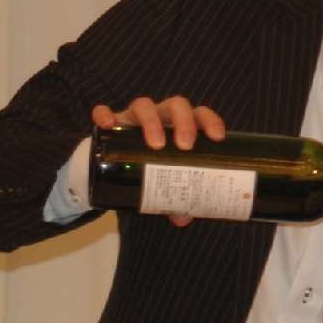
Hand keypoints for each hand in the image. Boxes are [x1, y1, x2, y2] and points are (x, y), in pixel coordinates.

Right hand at [90, 96, 225, 226]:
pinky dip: (105, 114)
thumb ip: (176, 199)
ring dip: (152, 121)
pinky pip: (104, 112)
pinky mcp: (112, 122)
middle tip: (185, 145)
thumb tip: (183, 218)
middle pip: (176, 105)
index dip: (211, 121)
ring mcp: (135, 116)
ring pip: (144, 105)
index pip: (200, 114)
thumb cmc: (152, 168)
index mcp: (180, 125)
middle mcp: (161, 116)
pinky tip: (107, 124)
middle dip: (184, 122)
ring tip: (154, 143)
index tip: (217, 137)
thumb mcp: (166, 182)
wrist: (118, 166)